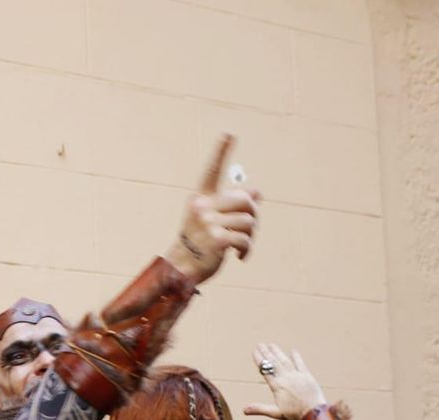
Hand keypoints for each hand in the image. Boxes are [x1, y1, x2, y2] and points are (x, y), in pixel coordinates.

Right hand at [163, 133, 260, 283]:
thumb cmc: (199, 242)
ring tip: (242, 244)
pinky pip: (244, 239)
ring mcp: (208, 223)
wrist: (182, 267)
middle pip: (244, 200)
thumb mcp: (213, 220)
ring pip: (248, 221)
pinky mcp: (216, 239)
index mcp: (201, 198)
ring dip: (251, 235)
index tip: (229, 133)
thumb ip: (233, 206)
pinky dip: (246, 249)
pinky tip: (240, 256)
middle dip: (253, 215)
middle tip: (250, 229)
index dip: (221, 152)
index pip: (212, 171)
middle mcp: (203, 207)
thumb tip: (257, 193)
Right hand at [242, 344, 327, 419]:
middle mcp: (286, 378)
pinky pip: (300, 363)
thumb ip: (259, 409)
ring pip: (285, 361)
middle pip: (274, 363)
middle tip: (260, 344)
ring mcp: (297, 375)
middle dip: (266, 353)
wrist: (314, 412)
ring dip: (277, 352)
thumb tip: (244, 410)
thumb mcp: (275, 413)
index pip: (266, 370)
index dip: (259, 360)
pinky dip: (296, 357)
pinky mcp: (307, 375)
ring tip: (271, 345)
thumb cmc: (294, 414)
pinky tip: (293, 350)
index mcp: (277, 386)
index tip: (254, 352)